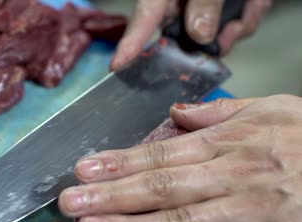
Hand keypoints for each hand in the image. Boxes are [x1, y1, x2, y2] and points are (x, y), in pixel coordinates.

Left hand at [59, 95, 301, 221]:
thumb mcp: (274, 110)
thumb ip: (221, 113)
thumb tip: (178, 113)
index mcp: (228, 145)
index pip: (160, 153)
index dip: (118, 162)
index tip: (84, 169)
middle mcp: (231, 176)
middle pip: (159, 187)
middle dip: (110, 195)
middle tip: (70, 202)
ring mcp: (250, 213)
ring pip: (180, 221)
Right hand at [110, 0, 271, 70]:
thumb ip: (205, 2)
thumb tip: (201, 35)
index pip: (143, 20)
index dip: (129, 45)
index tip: (117, 65)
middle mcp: (178, 4)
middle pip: (182, 39)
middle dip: (209, 44)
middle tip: (230, 33)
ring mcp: (198, 10)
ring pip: (211, 38)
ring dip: (235, 29)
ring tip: (249, 8)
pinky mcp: (221, 12)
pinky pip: (232, 27)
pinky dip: (247, 18)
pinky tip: (254, 3)